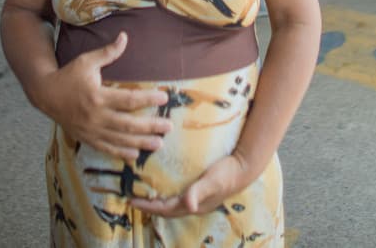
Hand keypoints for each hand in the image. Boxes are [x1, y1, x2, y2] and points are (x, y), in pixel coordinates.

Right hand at [38, 32, 170, 161]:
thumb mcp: (86, 61)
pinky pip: (105, 148)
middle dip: (150, 126)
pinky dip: (120, 153)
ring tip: (159, 144)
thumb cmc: (68, 75)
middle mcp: (95, 116)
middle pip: (128, 124)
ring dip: (141, 143)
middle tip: (168, 126)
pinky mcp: (86, 138)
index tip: (164, 97)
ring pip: (119, 140)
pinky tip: (134, 156)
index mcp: (97, 96)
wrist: (45, 94)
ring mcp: (91, 130)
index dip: (148, 99)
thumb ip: (108, 52)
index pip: (129, 100)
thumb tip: (124, 37)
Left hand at [132, 153, 252, 216]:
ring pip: (171, 203)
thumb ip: (199, 191)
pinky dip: (167, 192)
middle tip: (132, 198)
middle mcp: (193, 204)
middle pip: (165, 210)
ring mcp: (197, 198)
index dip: (147, 206)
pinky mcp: (200, 189)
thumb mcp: (212, 180)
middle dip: (148, 206)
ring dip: (157, 201)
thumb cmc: (227, 173)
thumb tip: (188, 205)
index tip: (131, 201)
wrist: (244, 166)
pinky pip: (178, 194)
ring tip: (143, 193)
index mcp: (193, 205)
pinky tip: (163, 184)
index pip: (164, 209)